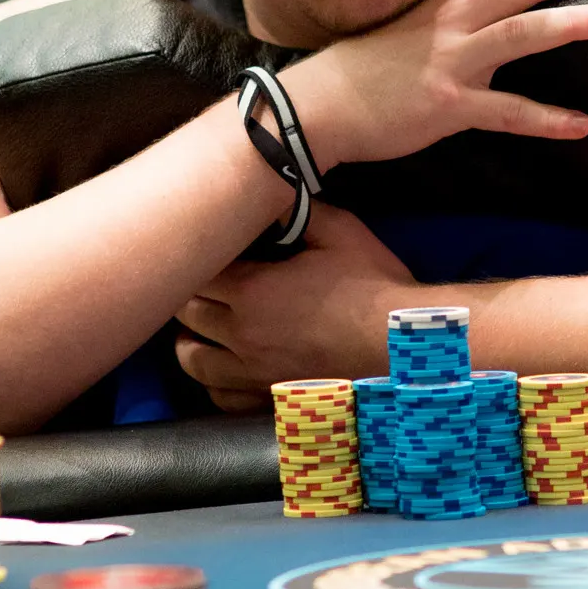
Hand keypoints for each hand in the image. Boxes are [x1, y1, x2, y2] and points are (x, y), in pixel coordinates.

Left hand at [175, 205, 414, 405]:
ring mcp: (251, 373)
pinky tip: (225, 370)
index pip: (197, 273)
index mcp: (251, 290)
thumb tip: (274, 188)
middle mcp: (241, 334)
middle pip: (187, 315)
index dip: (200, 260)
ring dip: (191, 342)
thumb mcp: (339, 231)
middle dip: (191, 296)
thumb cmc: (372, 286)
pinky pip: (221, 398)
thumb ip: (298, 211)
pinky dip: (214, 383)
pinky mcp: (268, 400)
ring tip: (202, 331)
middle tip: (205, 286)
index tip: (213, 253)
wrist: (400, 345)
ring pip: (193, 362)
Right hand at [285, 0, 587, 171]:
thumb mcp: (418, 29)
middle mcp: (453, 24)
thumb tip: (500, 4)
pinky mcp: (446, 105)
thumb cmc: (373, 70)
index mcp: (449, 4)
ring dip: (568, 23)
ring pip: (518, 33)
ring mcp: (450, 62)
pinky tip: (580, 125)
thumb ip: (460, 14)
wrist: (323, 105)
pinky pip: (505, 113)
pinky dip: (545, 119)